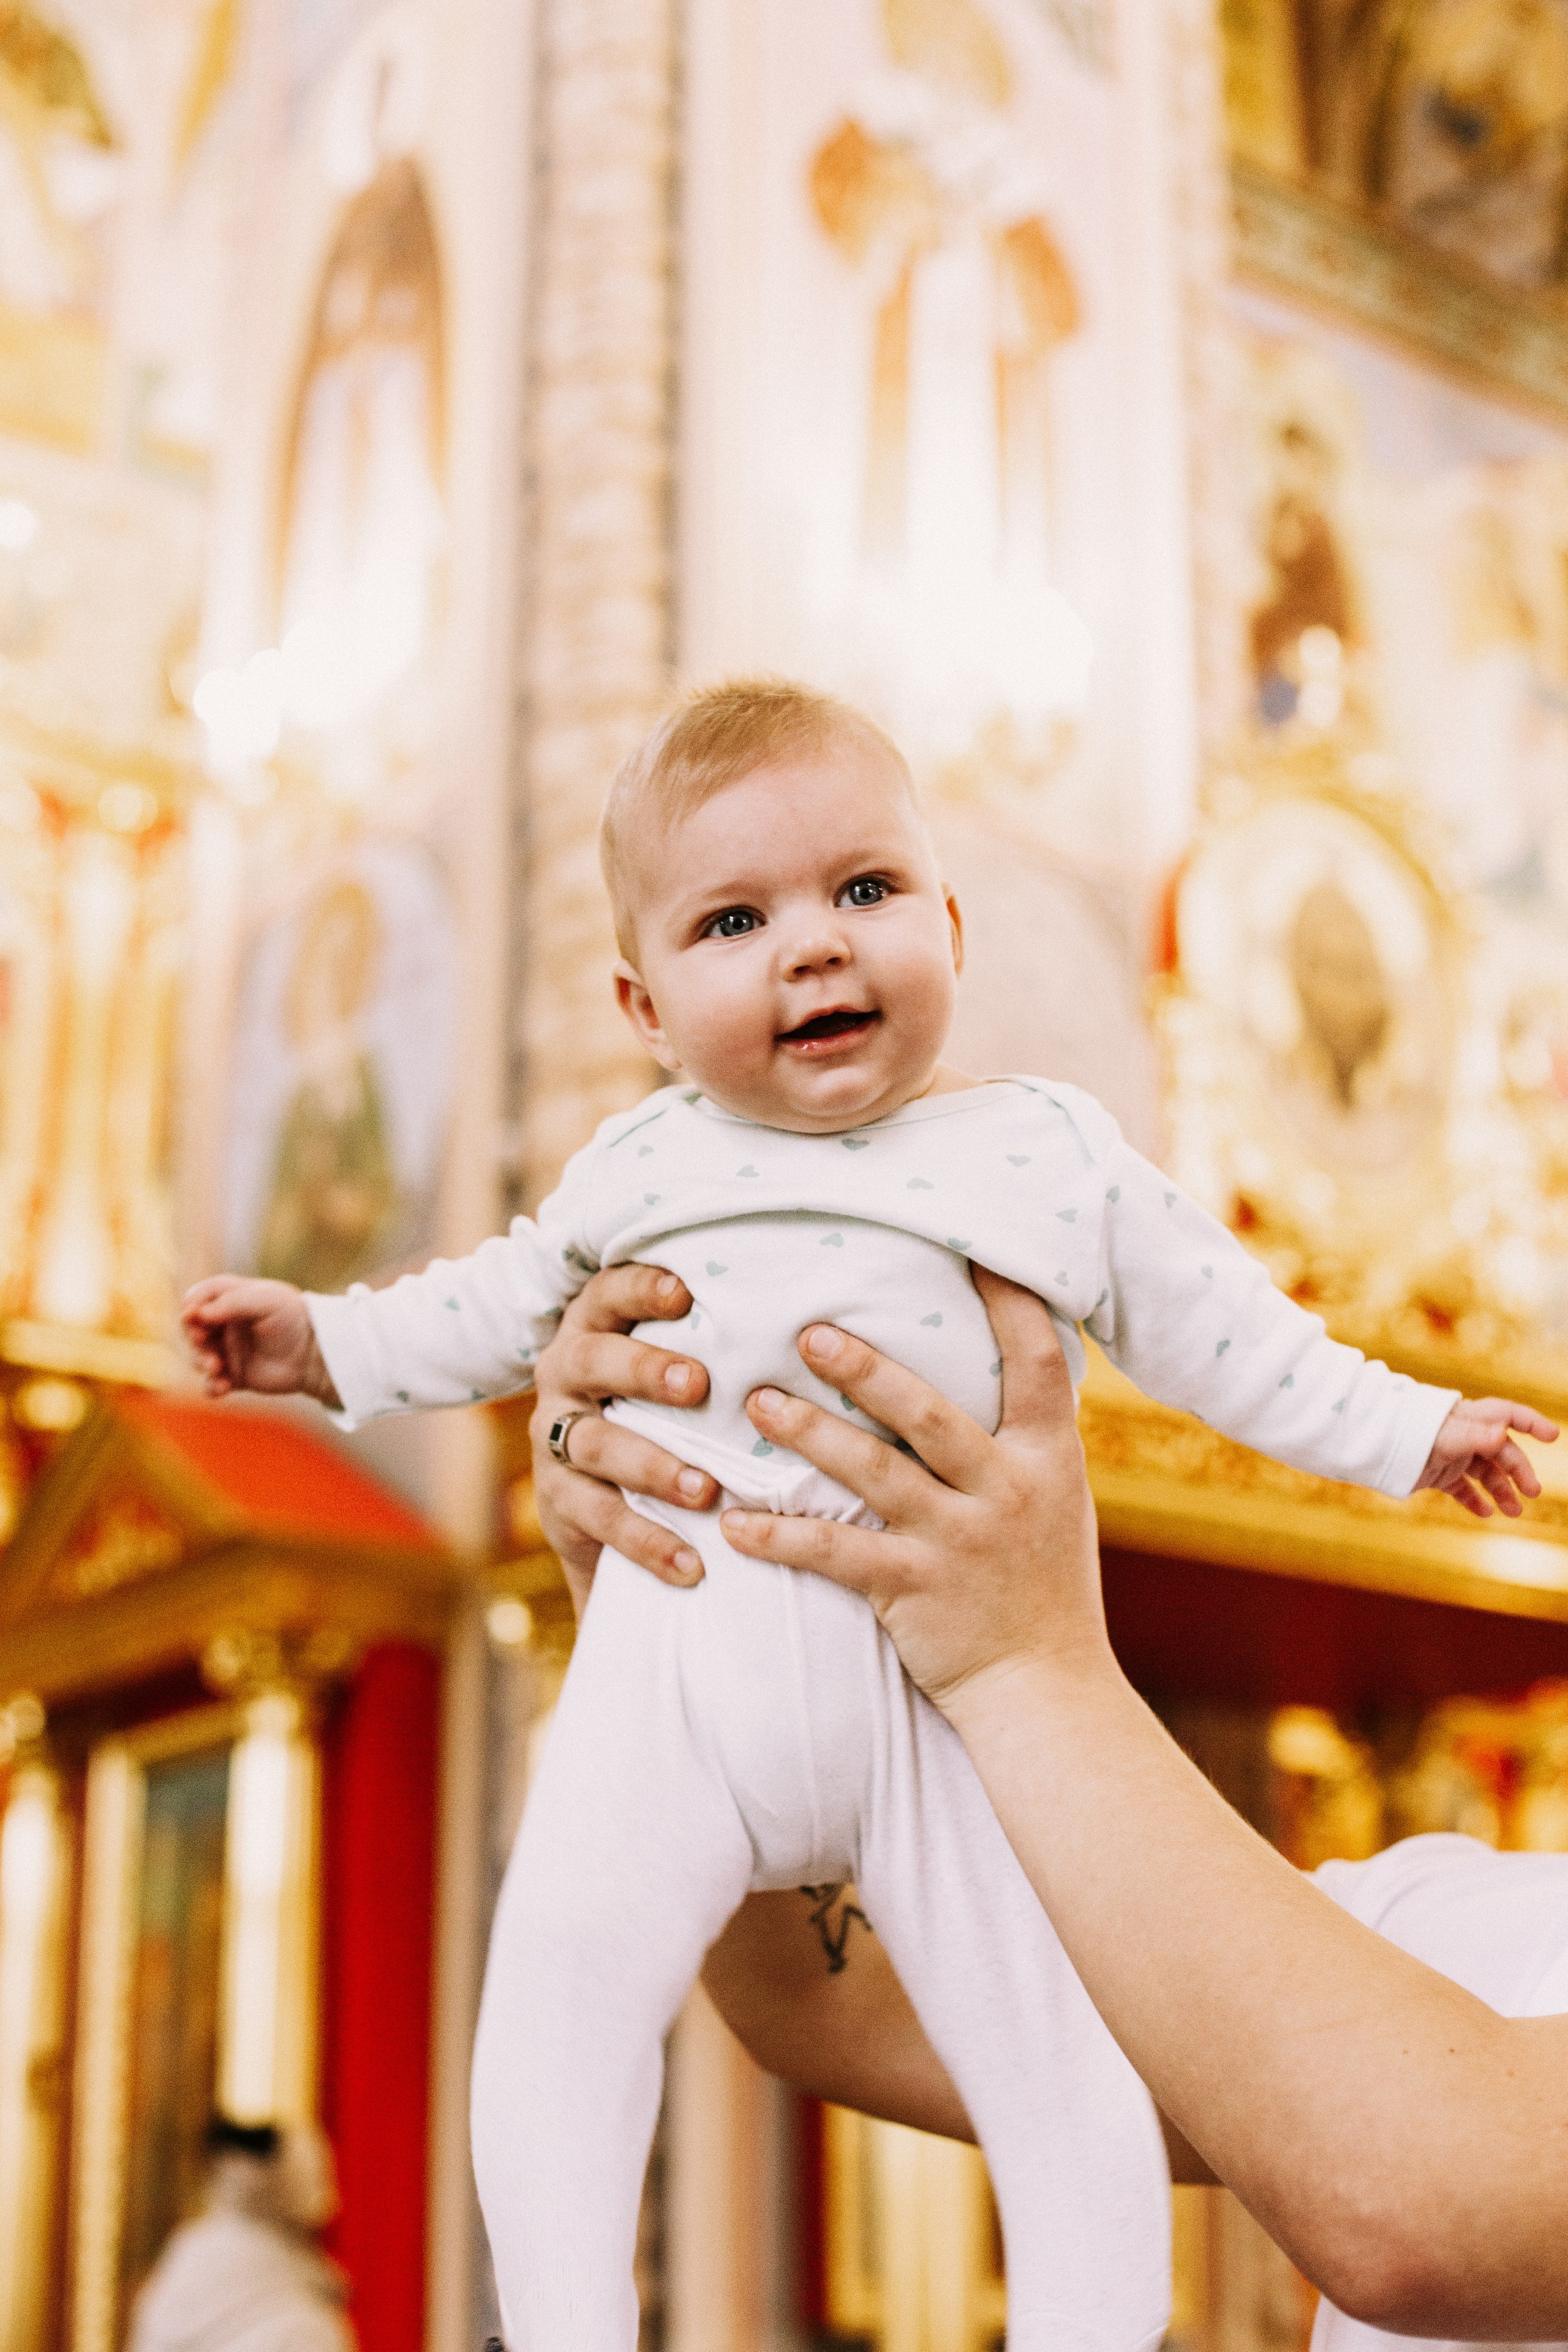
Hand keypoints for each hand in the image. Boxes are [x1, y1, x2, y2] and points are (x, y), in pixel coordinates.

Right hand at [181, 1276, 338, 1403]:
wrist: (316, 1354)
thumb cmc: (294, 1318)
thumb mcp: (266, 1300)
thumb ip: (231, 1302)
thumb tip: (195, 1313)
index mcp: (231, 1299)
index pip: (197, 1298)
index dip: (190, 1306)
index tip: (192, 1315)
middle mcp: (225, 1324)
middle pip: (191, 1329)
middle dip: (193, 1336)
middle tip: (203, 1342)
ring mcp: (228, 1350)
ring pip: (197, 1357)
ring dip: (200, 1362)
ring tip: (215, 1367)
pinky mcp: (234, 1375)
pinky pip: (211, 1384)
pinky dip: (212, 1386)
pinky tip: (222, 1387)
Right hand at [529, 1264, 719, 1615]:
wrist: (613, 1510)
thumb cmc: (673, 1415)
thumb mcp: (685, 1376)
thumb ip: (721, 1348)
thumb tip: (820, 1327)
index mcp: (597, 1329)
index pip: (607, 1293)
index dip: (639, 1289)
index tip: (685, 1293)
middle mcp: (566, 1375)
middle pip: (591, 1360)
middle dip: (643, 1370)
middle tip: (696, 1385)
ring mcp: (556, 1438)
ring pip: (594, 1443)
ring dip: (650, 1465)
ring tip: (703, 1489)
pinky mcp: (558, 1501)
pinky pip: (599, 1518)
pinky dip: (647, 1541)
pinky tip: (691, 1563)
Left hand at [719, 1269, 1110, 1720]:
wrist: (1046, 1693)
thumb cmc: (1043, 1588)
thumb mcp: (1055, 1501)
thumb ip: (1020, 1440)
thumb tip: (986, 1363)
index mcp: (1048, 1460)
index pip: (1039, 1365)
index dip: (1011, 1305)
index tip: (976, 1250)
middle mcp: (1007, 1491)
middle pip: (930, 1414)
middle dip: (866, 1370)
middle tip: (808, 1330)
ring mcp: (960, 1543)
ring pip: (873, 1474)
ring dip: (809, 1434)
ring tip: (757, 1402)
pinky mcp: (914, 1591)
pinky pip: (836, 1554)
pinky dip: (783, 1536)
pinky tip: (735, 1522)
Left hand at [1415, 1396, 1558, 1517]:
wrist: (1376, 1449)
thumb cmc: (1412, 1434)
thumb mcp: (1445, 1436)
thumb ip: (1474, 1436)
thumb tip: (1501, 1435)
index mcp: (1470, 1418)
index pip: (1507, 1415)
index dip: (1531, 1422)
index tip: (1553, 1436)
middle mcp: (1465, 1436)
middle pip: (1502, 1451)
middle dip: (1519, 1471)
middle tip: (1532, 1492)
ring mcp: (1453, 1456)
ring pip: (1486, 1474)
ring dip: (1502, 1491)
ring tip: (1513, 1512)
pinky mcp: (1439, 1474)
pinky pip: (1463, 1489)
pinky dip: (1474, 1501)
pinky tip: (1487, 1514)